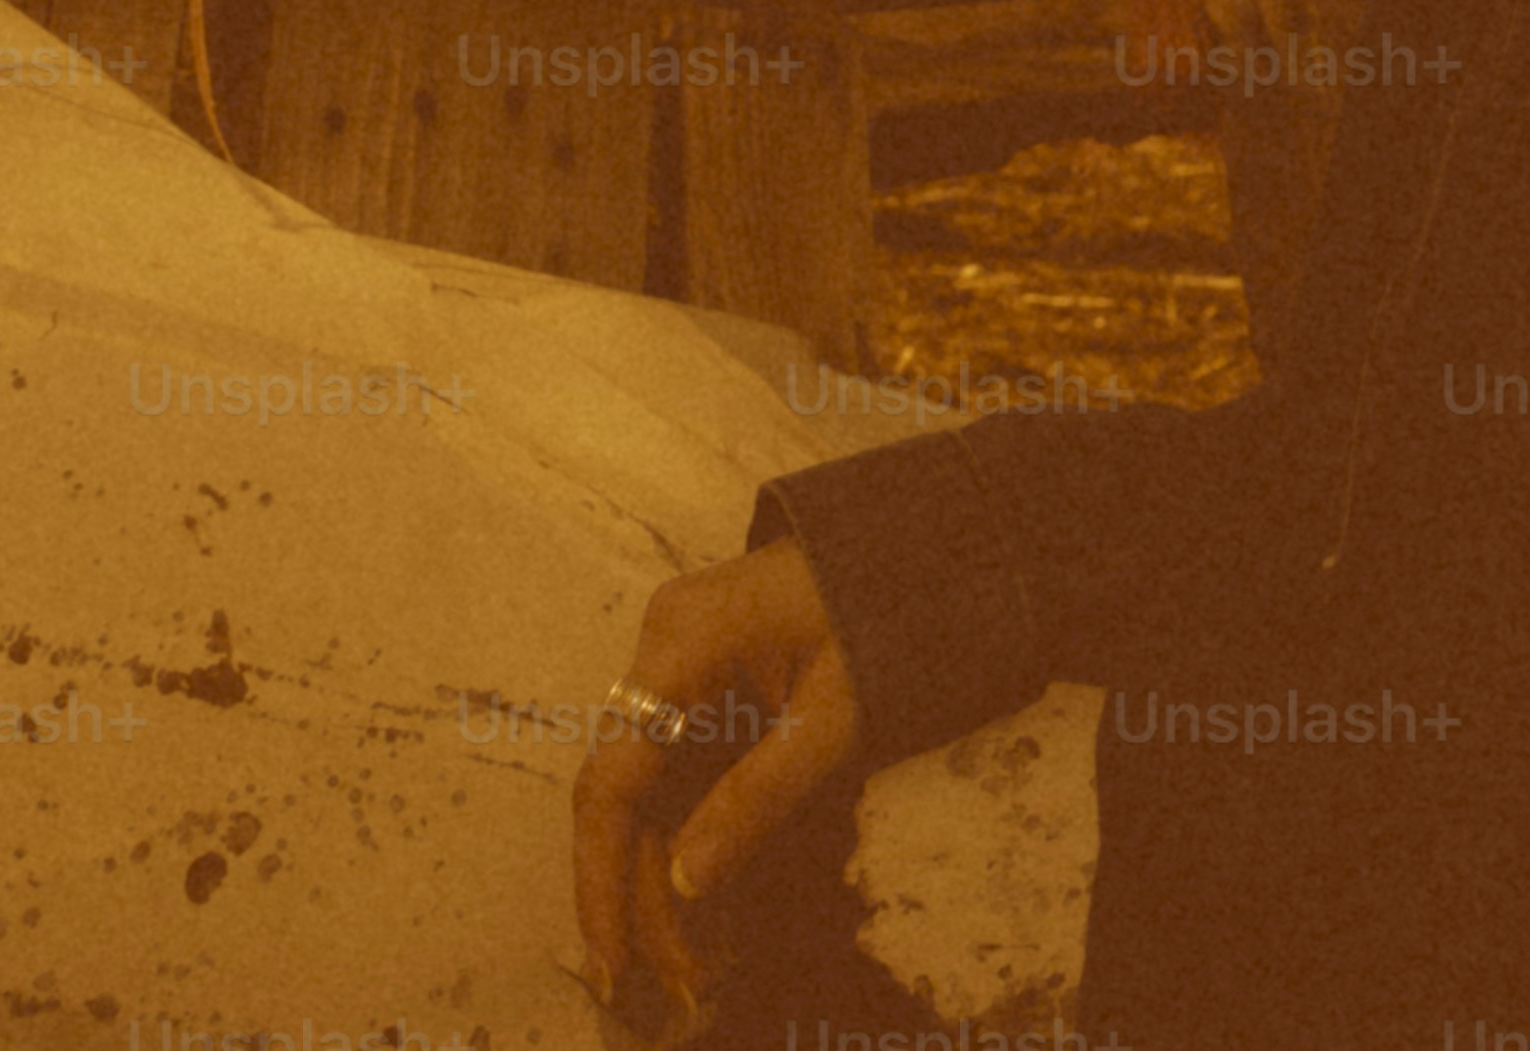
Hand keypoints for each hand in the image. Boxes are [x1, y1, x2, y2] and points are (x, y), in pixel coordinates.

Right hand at [568, 532, 865, 1037]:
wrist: (928, 541)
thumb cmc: (888, 612)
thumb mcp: (835, 714)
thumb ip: (757, 797)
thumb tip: (683, 887)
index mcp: (679, 644)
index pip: (610, 781)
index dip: (601, 879)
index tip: (611, 961)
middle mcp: (661, 652)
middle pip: (626, 797)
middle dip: (642, 896)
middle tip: (672, 987)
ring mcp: (680, 666)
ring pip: (651, 793)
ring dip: (667, 878)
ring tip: (696, 970)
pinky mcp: (707, 684)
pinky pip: (682, 773)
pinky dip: (694, 839)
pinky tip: (710, 909)